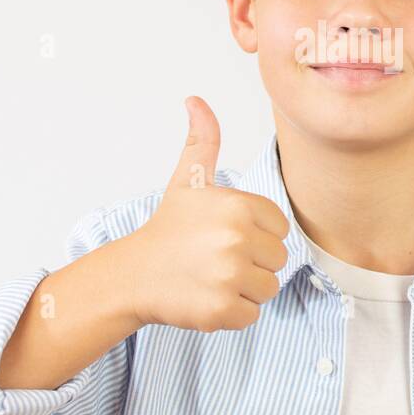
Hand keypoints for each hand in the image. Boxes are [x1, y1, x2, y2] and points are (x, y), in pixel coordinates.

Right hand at [122, 96, 289, 332]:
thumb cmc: (168, 228)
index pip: (279, 228)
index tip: (224, 234)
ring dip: (244, 287)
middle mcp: (237, 239)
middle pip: (278, 259)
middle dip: (252, 262)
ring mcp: (229, 277)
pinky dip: (232, 312)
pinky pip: (251, 314)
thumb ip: (203, 139)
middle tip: (215, 258)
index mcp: (238, 206)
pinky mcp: (223, 310)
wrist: (134, 275)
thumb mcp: (187, 179)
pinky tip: (206, 297)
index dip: (256, 233)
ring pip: (268, 288)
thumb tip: (195, 100)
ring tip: (212, 276)